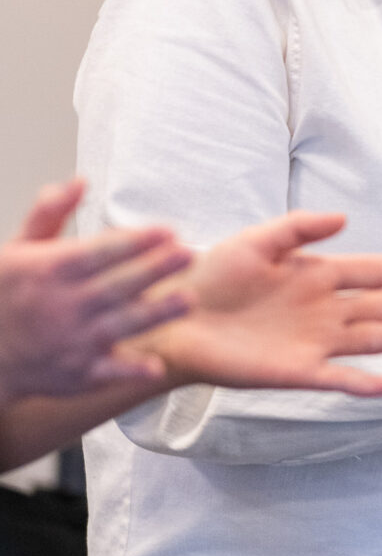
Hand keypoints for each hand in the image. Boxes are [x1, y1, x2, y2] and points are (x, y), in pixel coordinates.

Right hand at [0, 179, 192, 402]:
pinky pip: (107, 373)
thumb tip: (79, 182)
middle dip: (155, 270)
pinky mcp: (76, 373)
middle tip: (188, 255)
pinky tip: (156, 366)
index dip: (135, 241)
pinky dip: (130, 370)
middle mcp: (64, 305)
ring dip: (155, 315)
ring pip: (119, 326)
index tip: (167, 230)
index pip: (100, 252)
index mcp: (51, 271)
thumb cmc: (5, 294)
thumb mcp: (17, 248)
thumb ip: (50, 213)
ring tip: (188, 300)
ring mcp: (71, 341)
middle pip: (117, 286)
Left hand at [139, 211, 381, 395]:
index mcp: (317, 274)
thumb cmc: (212, 275)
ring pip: (373, 339)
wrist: (175, 318)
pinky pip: (337, 378)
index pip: (374, 270)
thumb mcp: (256, 241)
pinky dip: (363, 383)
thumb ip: (299, 229)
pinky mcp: (295, 371)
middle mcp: (324, 309)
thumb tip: (345, 219)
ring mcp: (314, 341)